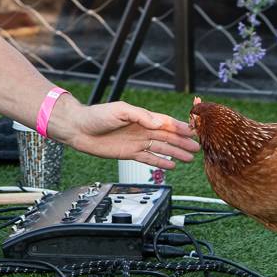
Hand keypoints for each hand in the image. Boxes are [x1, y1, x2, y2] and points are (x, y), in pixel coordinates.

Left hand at [58, 99, 199, 168]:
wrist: (78, 129)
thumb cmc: (96, 116)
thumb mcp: (120, 110)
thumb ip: (140, 116)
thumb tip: (159, 123)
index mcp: (142, 118)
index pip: (165, 123)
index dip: (180, 128)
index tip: (194, 132)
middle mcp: (141, 130)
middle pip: (167, 137)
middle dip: (183, 142)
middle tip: (198, 148)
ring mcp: (136, 142)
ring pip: (161, 148)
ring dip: (176, 153)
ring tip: (190, 158)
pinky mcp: (129, 153)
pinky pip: (149, 158)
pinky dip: (160, 162)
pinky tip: (172, 166)